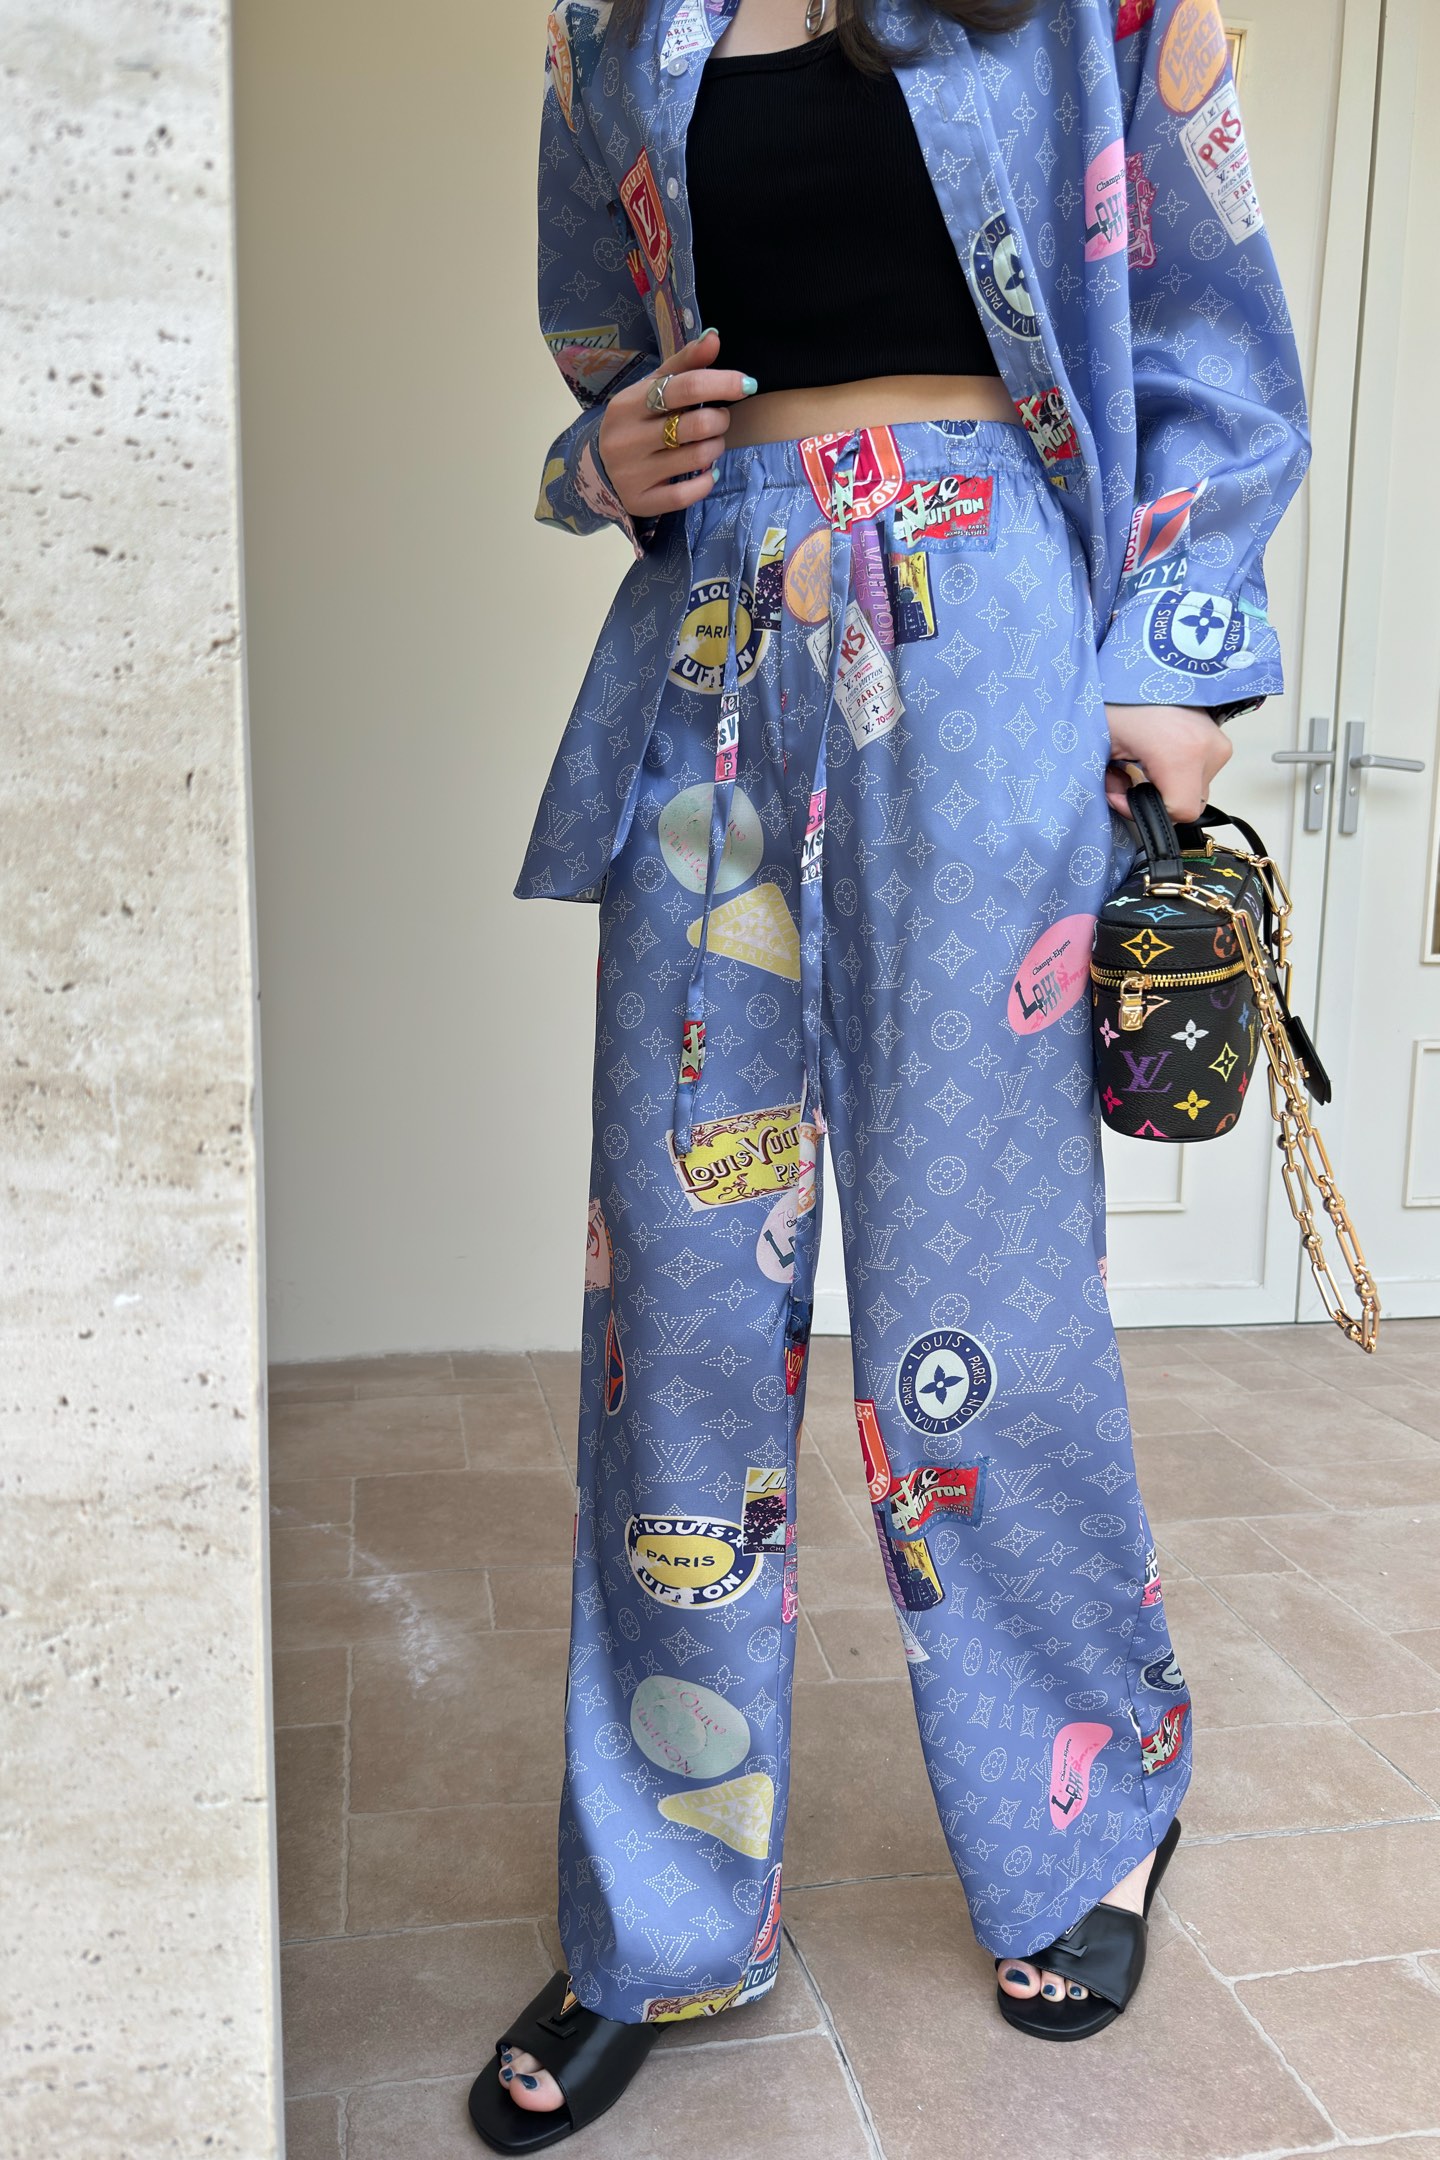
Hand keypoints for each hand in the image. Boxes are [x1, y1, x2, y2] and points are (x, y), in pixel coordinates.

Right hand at [598, 330, 755, 518]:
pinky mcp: (640, 501)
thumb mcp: (651, 388)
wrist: (596, 467)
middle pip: (696, 425)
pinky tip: (706, 472)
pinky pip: (686, 495)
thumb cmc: (635, 420)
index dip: (722, 383)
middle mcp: (627, 439)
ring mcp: (632, 473)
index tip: (746, 384)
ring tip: (711, 443)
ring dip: (716, 448)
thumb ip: (684, 364)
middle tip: (719, 419)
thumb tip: (713, 337)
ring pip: (697, 459)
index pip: (684, 387)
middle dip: (720, 420)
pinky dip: (705, 482)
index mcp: (629, 403)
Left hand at [1104, 703, 1232, 821]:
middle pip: (1188, 803)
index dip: (1149, 812)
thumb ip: (1112, 784)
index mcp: (1182, 754)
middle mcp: (1208, 750)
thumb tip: (1121, 800)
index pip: (1181, 813)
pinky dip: (1180, 772)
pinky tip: (1158, 754)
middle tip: (1127, 777)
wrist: (1149, 660)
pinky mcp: (1220, 738)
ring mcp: (1218, 743)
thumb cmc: (1122, 695)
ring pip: (1195, 790)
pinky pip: (1202, 772)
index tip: (1126, 795)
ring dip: (1167, 786)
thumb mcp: (1105, 744)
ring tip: (1142, 761)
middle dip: (1155, 799)